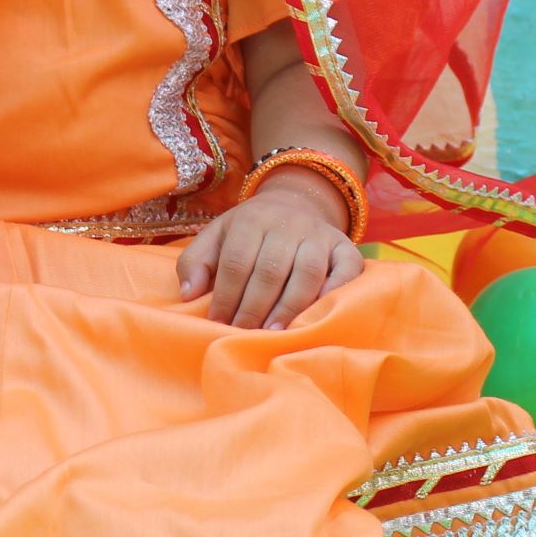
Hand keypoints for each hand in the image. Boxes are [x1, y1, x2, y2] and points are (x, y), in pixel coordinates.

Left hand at [175, 171, 362, 329]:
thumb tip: (189, 294)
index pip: (236, 262)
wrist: (294, 204)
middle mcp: (288, 223)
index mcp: (251, 220)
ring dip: (289, 306)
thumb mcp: (217, 236)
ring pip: (307, 273)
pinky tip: (319, 313)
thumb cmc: (249, 233)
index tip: (217, 322)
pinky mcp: (345, 247)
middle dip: (254, 307)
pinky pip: (346, 269)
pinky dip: (336, 291)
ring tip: (273, 332)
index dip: (226, 296)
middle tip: (243, 333)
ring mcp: (319, 234)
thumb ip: (196, 262)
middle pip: (270, 270)